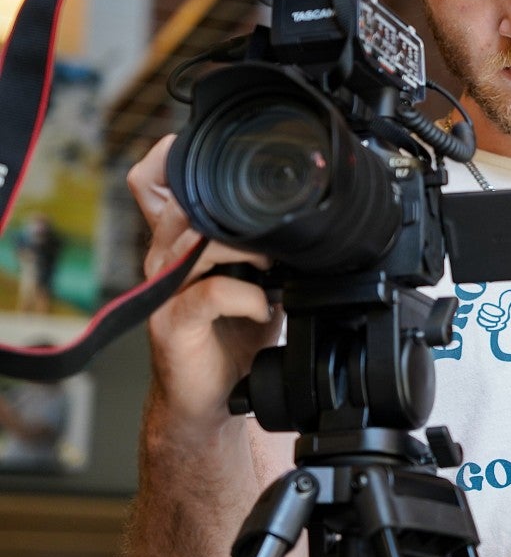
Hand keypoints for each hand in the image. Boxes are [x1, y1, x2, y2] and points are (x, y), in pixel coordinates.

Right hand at [127, 135, 280, 434]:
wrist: (210, 398)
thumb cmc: (233, 334)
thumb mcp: (255, 277)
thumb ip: (265, 242)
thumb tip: (309, 213)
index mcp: (181, 239)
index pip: (156, 180)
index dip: (177, 159)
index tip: (236, 168)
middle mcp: (165, 256)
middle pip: (180, 202)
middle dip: (233, 208)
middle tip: (276, 229)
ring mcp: (163, 289)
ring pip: (195, 241)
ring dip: (245, 248)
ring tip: (273, 265)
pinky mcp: (171, 322)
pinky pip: (207, 293)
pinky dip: (246, 297)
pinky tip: (262, 308)